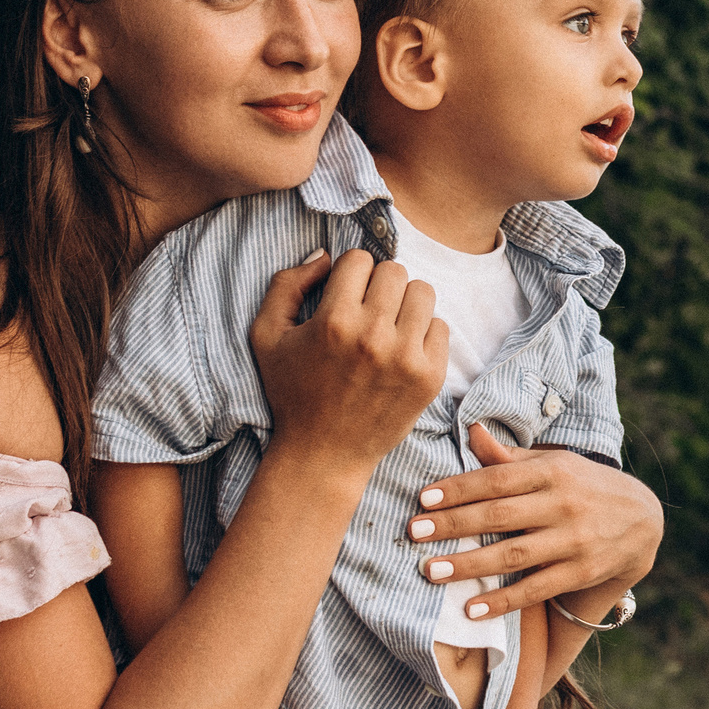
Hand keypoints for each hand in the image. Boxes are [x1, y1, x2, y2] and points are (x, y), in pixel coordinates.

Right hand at [251, 249, 447, 476]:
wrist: (323, 455)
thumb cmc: (292, 393)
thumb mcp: (266, 336)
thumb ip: (286, 284)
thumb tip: (325, 254)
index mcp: (334, 320)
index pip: (360, 259)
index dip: (349, 274)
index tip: (343, 296)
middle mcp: (373, 335)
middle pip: (395, 270)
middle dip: (379, 285)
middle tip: (366, 311)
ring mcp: (406, 357)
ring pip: (423, 292)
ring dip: (405, 303)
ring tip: (387, 326)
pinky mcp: (429, 377)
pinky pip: (441, 326)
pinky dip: (423, 333)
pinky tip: (401, 350)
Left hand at [407, 428, 660, 620]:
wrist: (643, 520)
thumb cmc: (583, 486)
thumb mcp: (554, 464)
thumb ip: (509, 457)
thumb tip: (470, 431)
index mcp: (552, 471)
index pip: (497, 479)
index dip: (458, 488)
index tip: (423, 500)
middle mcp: (563, 503)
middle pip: (500, 514)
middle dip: (454, 524)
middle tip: (413, 532)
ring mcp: (573, 540)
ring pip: (514, 554)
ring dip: (471, 564)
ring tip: (432, 571)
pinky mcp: (581, 571)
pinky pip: (537, 588)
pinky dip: (504, 600)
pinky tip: (473, 609)